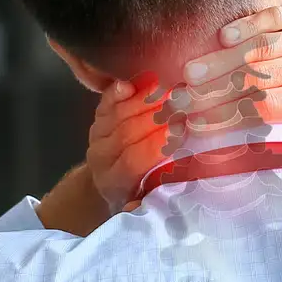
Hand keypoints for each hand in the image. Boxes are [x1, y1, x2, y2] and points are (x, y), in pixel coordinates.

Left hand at [85, 73, 171, 211]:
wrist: (110, 180)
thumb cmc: (139, 192)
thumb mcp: (149, 201)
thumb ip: (161, 193)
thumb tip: (181, 183)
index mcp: (116, 182)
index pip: (134, 159)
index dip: (157, 143)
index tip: (181, 130)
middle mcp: (102, 157)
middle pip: (127, 131)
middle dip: (157, 115)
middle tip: (183, 102)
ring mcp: (98, 135)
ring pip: (120, 113)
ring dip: (146, 99)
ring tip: (172, 89)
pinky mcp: (99, 117)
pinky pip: (108, 100)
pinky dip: (121, 90)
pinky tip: (140, 81)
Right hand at [174, 0, 281, 161]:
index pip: (267, 109)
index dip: (229, 117)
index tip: (198, 125)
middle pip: (255, 78)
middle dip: (213, 90)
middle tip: (178, 99)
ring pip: (260, 47)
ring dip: (221, 58)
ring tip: (189, 71)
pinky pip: (276, 15)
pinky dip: (248, 23)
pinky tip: (223, 34)